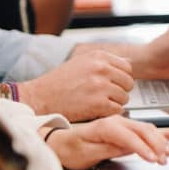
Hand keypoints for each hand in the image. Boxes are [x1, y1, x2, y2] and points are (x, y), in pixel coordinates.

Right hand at [19, 51, 133, 121]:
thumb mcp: (82, 62)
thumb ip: (105, 62)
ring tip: (97, 102)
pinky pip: (118, 110)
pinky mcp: (99, 104)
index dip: (120, 78)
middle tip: (104, 96)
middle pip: (128, 83)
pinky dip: (109, 113)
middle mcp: (101, 69)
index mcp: (99, 56)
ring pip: (124, 97)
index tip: (111, 84)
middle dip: (119, 91)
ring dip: (114, 103)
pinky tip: (96, 111)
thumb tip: (129, 61)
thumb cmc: (59, 82)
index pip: (127, 67)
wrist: (39, 98)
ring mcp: (101, 86)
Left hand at [46, 116, 168, 169]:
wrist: (60, 144)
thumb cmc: (70, 149)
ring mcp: (123, 125)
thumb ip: (109, 150)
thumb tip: (129, 150)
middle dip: (157, 146)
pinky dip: (163, 133)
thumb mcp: (86, 154)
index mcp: (106, 126)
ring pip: (148, 131)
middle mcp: (116, 122)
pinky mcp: (126, 131)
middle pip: (144, 132)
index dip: (143, 149)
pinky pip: (147, 131)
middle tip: (164, 159)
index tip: (153, 159)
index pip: (130, 138)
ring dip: (161, 142)